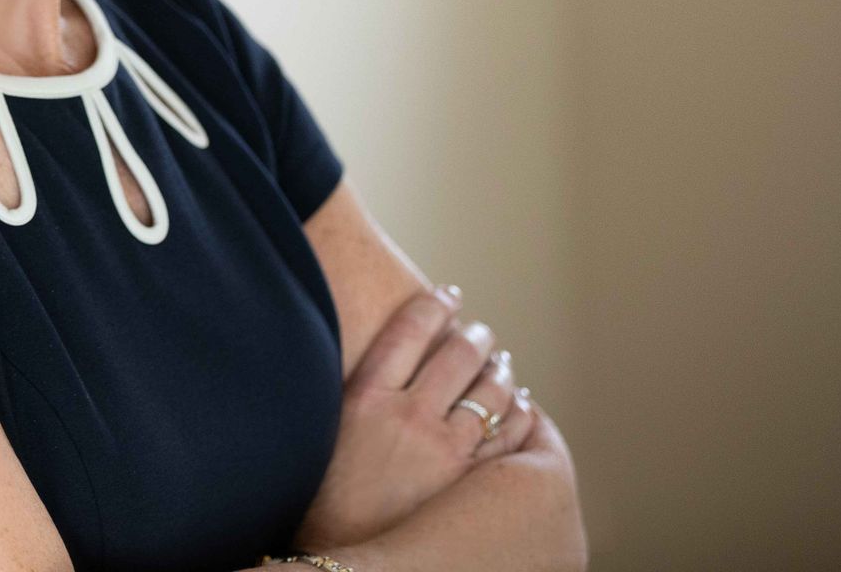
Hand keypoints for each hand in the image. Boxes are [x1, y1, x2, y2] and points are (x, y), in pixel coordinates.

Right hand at [292, 285, 537, 551]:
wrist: (339, 556)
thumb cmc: (321, 498)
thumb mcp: (322, 431)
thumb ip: (351, 394)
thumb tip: (370, 365)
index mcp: (367, 396)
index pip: (410, 328)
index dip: (433, 304)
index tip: (447, 294)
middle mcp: (409, 414)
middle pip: (458, 354)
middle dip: (475, 336)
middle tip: (480, 331)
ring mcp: (444, 448)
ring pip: (490, 392)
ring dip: (501, 372)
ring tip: (502, 365)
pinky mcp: (468, 481)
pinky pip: (507, 435)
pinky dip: (518, 415)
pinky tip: (519, 407)